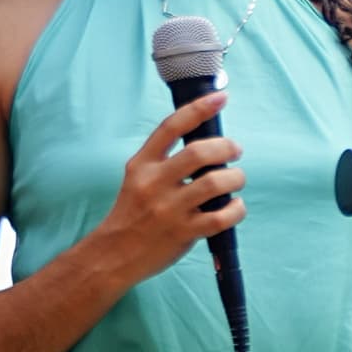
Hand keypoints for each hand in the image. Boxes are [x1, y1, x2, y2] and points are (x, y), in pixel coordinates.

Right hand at [98, 91, 240, 276]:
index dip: (199, 108)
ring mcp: (170, 208)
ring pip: (217, 183)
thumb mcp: (138, 179)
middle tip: (235, 151)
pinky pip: (223, 215)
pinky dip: (237, 208)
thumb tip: (207, 146)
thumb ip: (165, 162)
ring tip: (236, 180)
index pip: (172, 126)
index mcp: (142, 164)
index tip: (221, 97)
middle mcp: (154, 182)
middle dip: (227, 147)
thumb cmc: (133, 214)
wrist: (113, 254)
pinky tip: (235, 206)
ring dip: (236, 178)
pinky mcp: (184, 232)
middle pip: (200, 152)